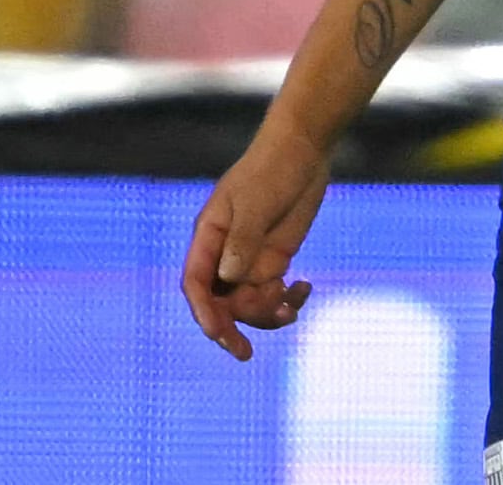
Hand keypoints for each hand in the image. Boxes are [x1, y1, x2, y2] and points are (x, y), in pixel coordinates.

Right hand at [181, 118, 330, 360]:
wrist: (303, 150)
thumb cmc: (273, 169)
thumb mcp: (257, 202)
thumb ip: (243, 239)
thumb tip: (228, 277)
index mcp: (209, 238)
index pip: (197, 285)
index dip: (204, 313)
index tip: (219, 335)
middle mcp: (225, 254)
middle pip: (221, 303)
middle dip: (233, 326)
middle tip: (247, 351)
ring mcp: (250, 259)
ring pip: (249, 303)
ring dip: (267, 314)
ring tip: (293, 305)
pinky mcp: (275, 259)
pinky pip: (274, 293)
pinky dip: (288, 299)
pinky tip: (305, 287)